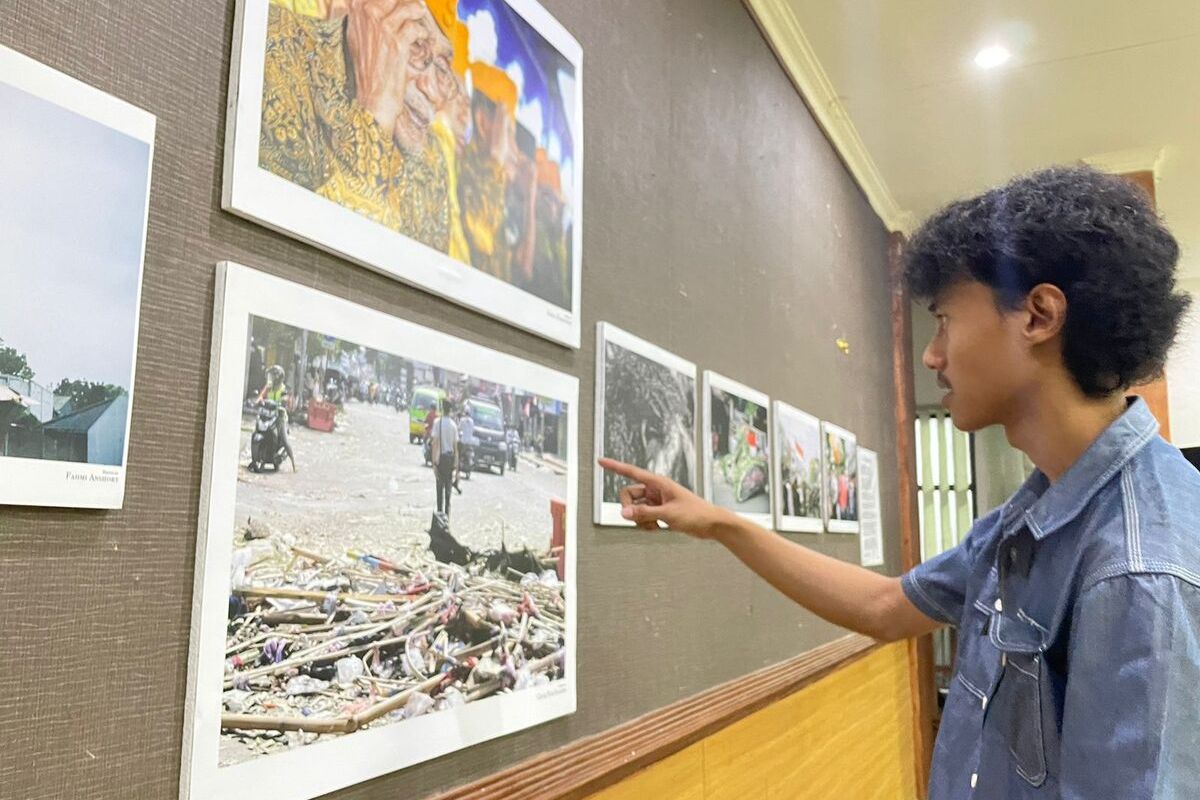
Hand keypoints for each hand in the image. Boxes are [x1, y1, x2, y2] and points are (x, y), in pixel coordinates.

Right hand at [345, 0, 429, 132]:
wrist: (371, 100)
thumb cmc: (368, 73)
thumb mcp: (359, 41)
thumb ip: (365, 19)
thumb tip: (377, 6)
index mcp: (355, 14)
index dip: (391, 0)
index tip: (397, 3)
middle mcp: (366, 16)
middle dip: (406, 2)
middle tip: (414, 8)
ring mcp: (382, 28)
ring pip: (407, 6)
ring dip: (417, 12)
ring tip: (419, 17)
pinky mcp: (397, 42)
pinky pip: (416, 26)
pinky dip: (422, 32)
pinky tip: (421, 39)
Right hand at [597, 458, 734, 538]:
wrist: (711, 524)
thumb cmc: (695, 514)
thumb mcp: (668, 514)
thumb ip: (644, 513)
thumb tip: (624, 513)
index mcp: (657, 483)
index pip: (631, 472)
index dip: (615, 467)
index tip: (601, 461)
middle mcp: (655, 490)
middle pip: (628, 495)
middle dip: (631, 509)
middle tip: (641, 518)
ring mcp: (656, 501)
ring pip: (635, 508)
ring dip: (640, 519)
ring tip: (655, 525)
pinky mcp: (658, 511)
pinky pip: (642, 517)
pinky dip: (646, 524)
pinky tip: (658, 528)